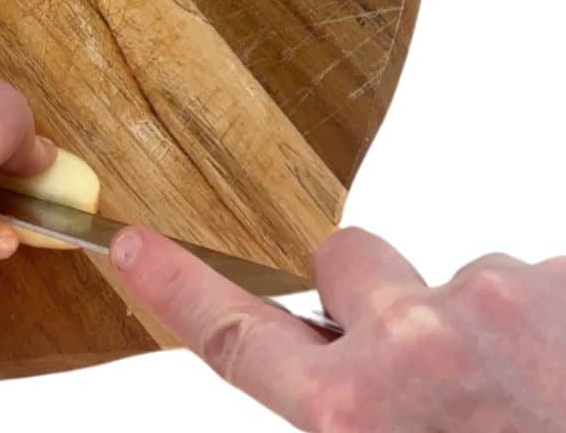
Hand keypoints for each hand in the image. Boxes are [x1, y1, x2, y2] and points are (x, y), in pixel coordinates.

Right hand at [111, 226, 565, 430]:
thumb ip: (350, 427)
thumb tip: (333, 402)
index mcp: (359, 417)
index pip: (236, 337)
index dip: (177, 287)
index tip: (133, 241)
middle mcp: (416, 341)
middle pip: (349, 258)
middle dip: (375, 295)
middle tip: (433, 368)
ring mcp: (502, 300)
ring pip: (464, 275)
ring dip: (488, 324)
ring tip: (539, 400)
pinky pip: (545, 281)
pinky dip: (557, 323)